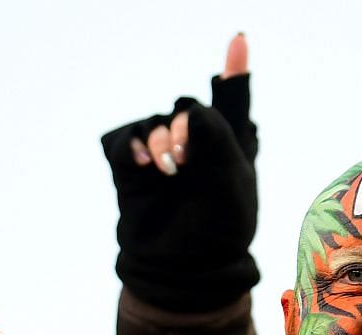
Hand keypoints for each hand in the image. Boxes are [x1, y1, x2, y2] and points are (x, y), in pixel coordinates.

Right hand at [104, 35, 258, 311]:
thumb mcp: (231, 180)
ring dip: (161, 139)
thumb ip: (217, 135)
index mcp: (229, 146)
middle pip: (185, 108)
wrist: (186, 269)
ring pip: (153, 122)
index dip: (234, 71)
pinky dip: (132, 145)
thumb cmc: (219, 229)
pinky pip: (123, 139)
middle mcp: (194, 147)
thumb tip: (189, 110)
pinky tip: (145, 163)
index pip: (231, 101)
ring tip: (170, 169)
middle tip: (189, 159)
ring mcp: (161, 157)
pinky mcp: (132, 170)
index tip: (238, 38)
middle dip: (186, 125)